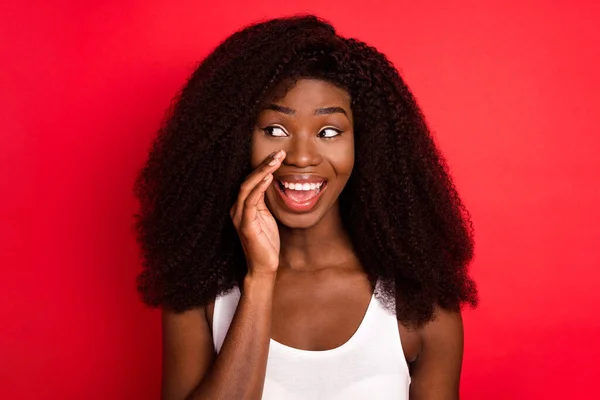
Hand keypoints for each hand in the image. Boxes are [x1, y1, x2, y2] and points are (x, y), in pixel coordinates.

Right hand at [230, 150, 284, 275]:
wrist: (264, 268)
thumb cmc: (267, 244)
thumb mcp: (268, 217)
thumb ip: (266, 201)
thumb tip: (273, 183)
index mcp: (243, 206)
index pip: (251, 180)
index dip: (264, 166)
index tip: (279, 154)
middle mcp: (237, 209)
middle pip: (248, 179)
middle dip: (264, 164)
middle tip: (280, 152)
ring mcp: (239, 216)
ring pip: (247, 187)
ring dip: (263, 171)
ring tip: (276, 160)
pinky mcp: (245, 225)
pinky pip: (250, 202)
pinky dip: (259, 187)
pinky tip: (269, 178)